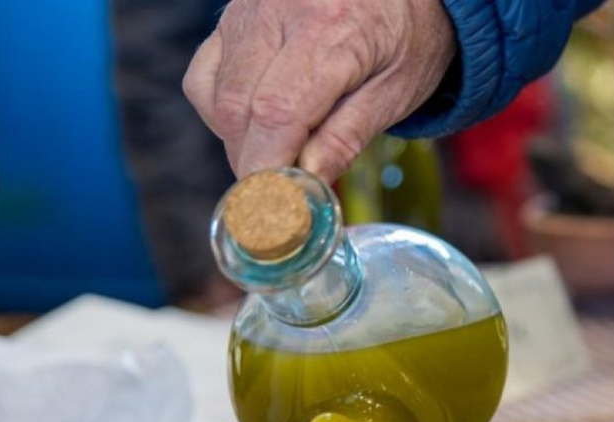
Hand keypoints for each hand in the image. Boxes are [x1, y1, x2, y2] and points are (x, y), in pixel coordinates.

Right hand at [183, 0, 455, 182]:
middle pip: (239, 108)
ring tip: (280, 152)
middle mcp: (279, 11)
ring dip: (239, 140)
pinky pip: (205, 75)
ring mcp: (248, 8)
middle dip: (255, 162)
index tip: (274, 210)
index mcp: (332, 31)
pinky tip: (257, 121)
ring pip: (216, 96)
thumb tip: (308, 182)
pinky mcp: (232, 14)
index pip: (278, 112)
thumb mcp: (398, 92)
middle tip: (283, 191)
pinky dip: (222, 110)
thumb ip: (349, 136)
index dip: (268, 168)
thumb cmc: (408, 38)